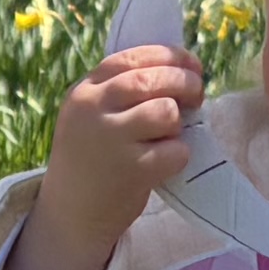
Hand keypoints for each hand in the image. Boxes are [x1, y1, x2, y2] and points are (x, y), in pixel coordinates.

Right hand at [2, 42, 200, 269]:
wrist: (71, 213)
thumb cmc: (91, 159)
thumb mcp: (90, 116)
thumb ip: (120, 91)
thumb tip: (179, 69)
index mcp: (85, 92)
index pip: (132, 57)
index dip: (168, 56)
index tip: (189, 63)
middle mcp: (94, 111)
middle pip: (153, 80)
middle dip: (185, 82)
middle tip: (197, 95)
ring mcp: (112, 140)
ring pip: (166, 112)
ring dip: (177, 123)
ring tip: (168, 136)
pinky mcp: (132, 170)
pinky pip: (175, 150)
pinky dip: (179, 154)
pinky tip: (165, 162)